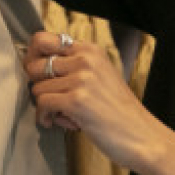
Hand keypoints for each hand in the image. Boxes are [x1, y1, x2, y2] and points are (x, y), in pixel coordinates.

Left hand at [26, 30, 163, 173]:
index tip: (36, 73)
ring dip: (45, 106)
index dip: (32, 57)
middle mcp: (85, 59)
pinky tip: (57, 122)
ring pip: (37, 88)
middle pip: (34, 64)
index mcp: (90, 50)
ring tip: (62, 114)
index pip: (43, 39)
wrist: (141, 135)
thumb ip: (73, 66)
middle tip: (47, 97)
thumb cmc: (118, 111)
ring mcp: (81, 79)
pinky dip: (45, 118)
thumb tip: (37, 66)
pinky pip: (42, 105)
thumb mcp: (99, 76)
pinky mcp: (76, 100)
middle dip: (36, 84)